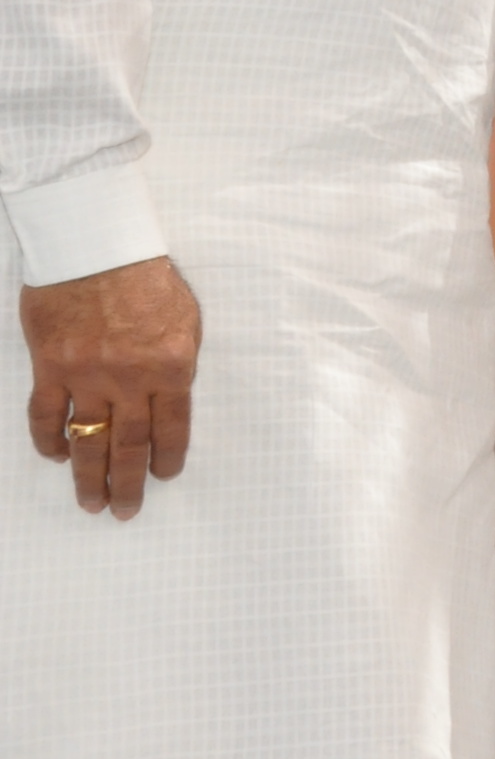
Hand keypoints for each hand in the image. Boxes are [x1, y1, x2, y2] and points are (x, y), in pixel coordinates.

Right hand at [21, 256, 200, 517]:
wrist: (96, 247)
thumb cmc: (146, 277)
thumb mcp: (184, 317)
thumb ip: (178, 361)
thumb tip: (172, 396)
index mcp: (172, 365)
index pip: (173, 426)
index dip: (167, 457)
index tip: (163, 478)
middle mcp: (130, 378)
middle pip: (130, 444)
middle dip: (129, 483)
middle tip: (124, 511)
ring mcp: (87, 375)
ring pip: (88, 440)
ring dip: (88, 476)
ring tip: (91, 503)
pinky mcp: (51, 368)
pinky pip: (47, 416)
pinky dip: (50, 441)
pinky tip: (55, 457)